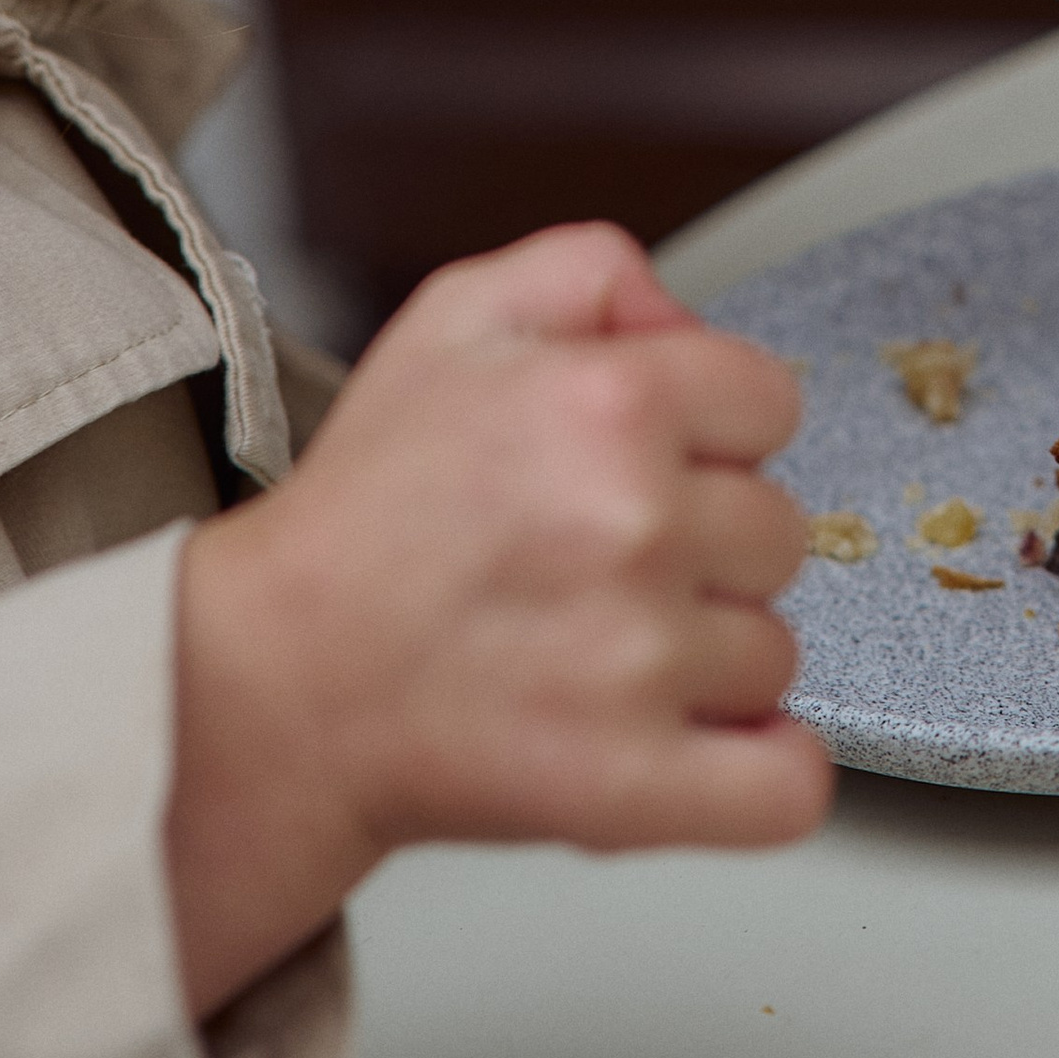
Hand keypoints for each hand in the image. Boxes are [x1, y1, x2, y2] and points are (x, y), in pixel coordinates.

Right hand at [167, 225, 828, 1014]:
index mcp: (608, 401)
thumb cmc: (364, 515)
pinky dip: (766, 774)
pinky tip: (710, 745)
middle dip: (706, 546)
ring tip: (598, 652)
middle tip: (599, 564)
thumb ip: (589, 270)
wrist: (273, 684)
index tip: (652, 464)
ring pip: (773, 652)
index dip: (712, 433)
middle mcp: (634, 523)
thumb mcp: (457, 319)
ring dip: (707, 659)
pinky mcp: (630, 785)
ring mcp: (638, 664)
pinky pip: (785, 788)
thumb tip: (679, 313)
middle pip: (780, 532)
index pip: (771, 405)